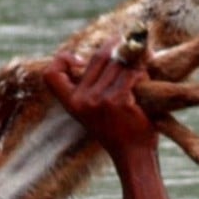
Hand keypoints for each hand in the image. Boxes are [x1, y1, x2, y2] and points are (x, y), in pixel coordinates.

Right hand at [43, 41, 158, 158]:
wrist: (134, 156)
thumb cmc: (120, 130)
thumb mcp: (96, 109)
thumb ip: (95, 84)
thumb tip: (112, 44)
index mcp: (72, 103)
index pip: (51, 74)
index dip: (61, 60)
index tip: (80, 61)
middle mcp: (83, 100)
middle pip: (100, 56)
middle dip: (119, 45)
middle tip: (135, 41)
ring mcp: (100, 100)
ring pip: (121, 62)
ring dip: (137, 59)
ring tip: (146, 62)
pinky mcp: (119, 100)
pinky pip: (133, 73)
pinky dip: (144, 73)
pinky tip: (148, 82)